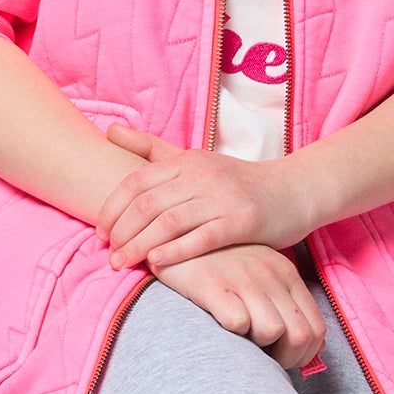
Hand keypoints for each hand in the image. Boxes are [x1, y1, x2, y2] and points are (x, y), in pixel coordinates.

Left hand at [97, 126, 313, 271]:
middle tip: (108, 255)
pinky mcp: (241, 222)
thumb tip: (108, 129)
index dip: (112, 209)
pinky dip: (174, 252)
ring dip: (139, 246)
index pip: (136, 183)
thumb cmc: (236, 182)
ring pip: (168, 223)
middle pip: (147, 205)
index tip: (100, 232)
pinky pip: (201, 239)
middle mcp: (201, 176)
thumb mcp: (193, 159)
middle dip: (121, 232)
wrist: (293, 191)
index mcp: (186, 160)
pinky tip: (156, 264)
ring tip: (123, 264)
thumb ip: (150, 148)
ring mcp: (222, 198)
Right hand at [157, 249, 324, 370]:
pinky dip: (233, 332)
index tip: (284, 359)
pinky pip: (237, 321)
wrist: (175, 235)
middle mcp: (270, 275)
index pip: (317, 328)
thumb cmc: (218, 262)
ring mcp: (242, 279)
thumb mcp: (262, 274)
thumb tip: (314, 343)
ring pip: (272, 331)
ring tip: (242, 342)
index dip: (305, 355)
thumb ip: (286, 303)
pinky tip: (222, 327)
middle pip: (300, 335)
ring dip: (259, 347)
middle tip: (265, 359)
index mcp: (286, 274)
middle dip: (285, 359)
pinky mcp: (212, 285)